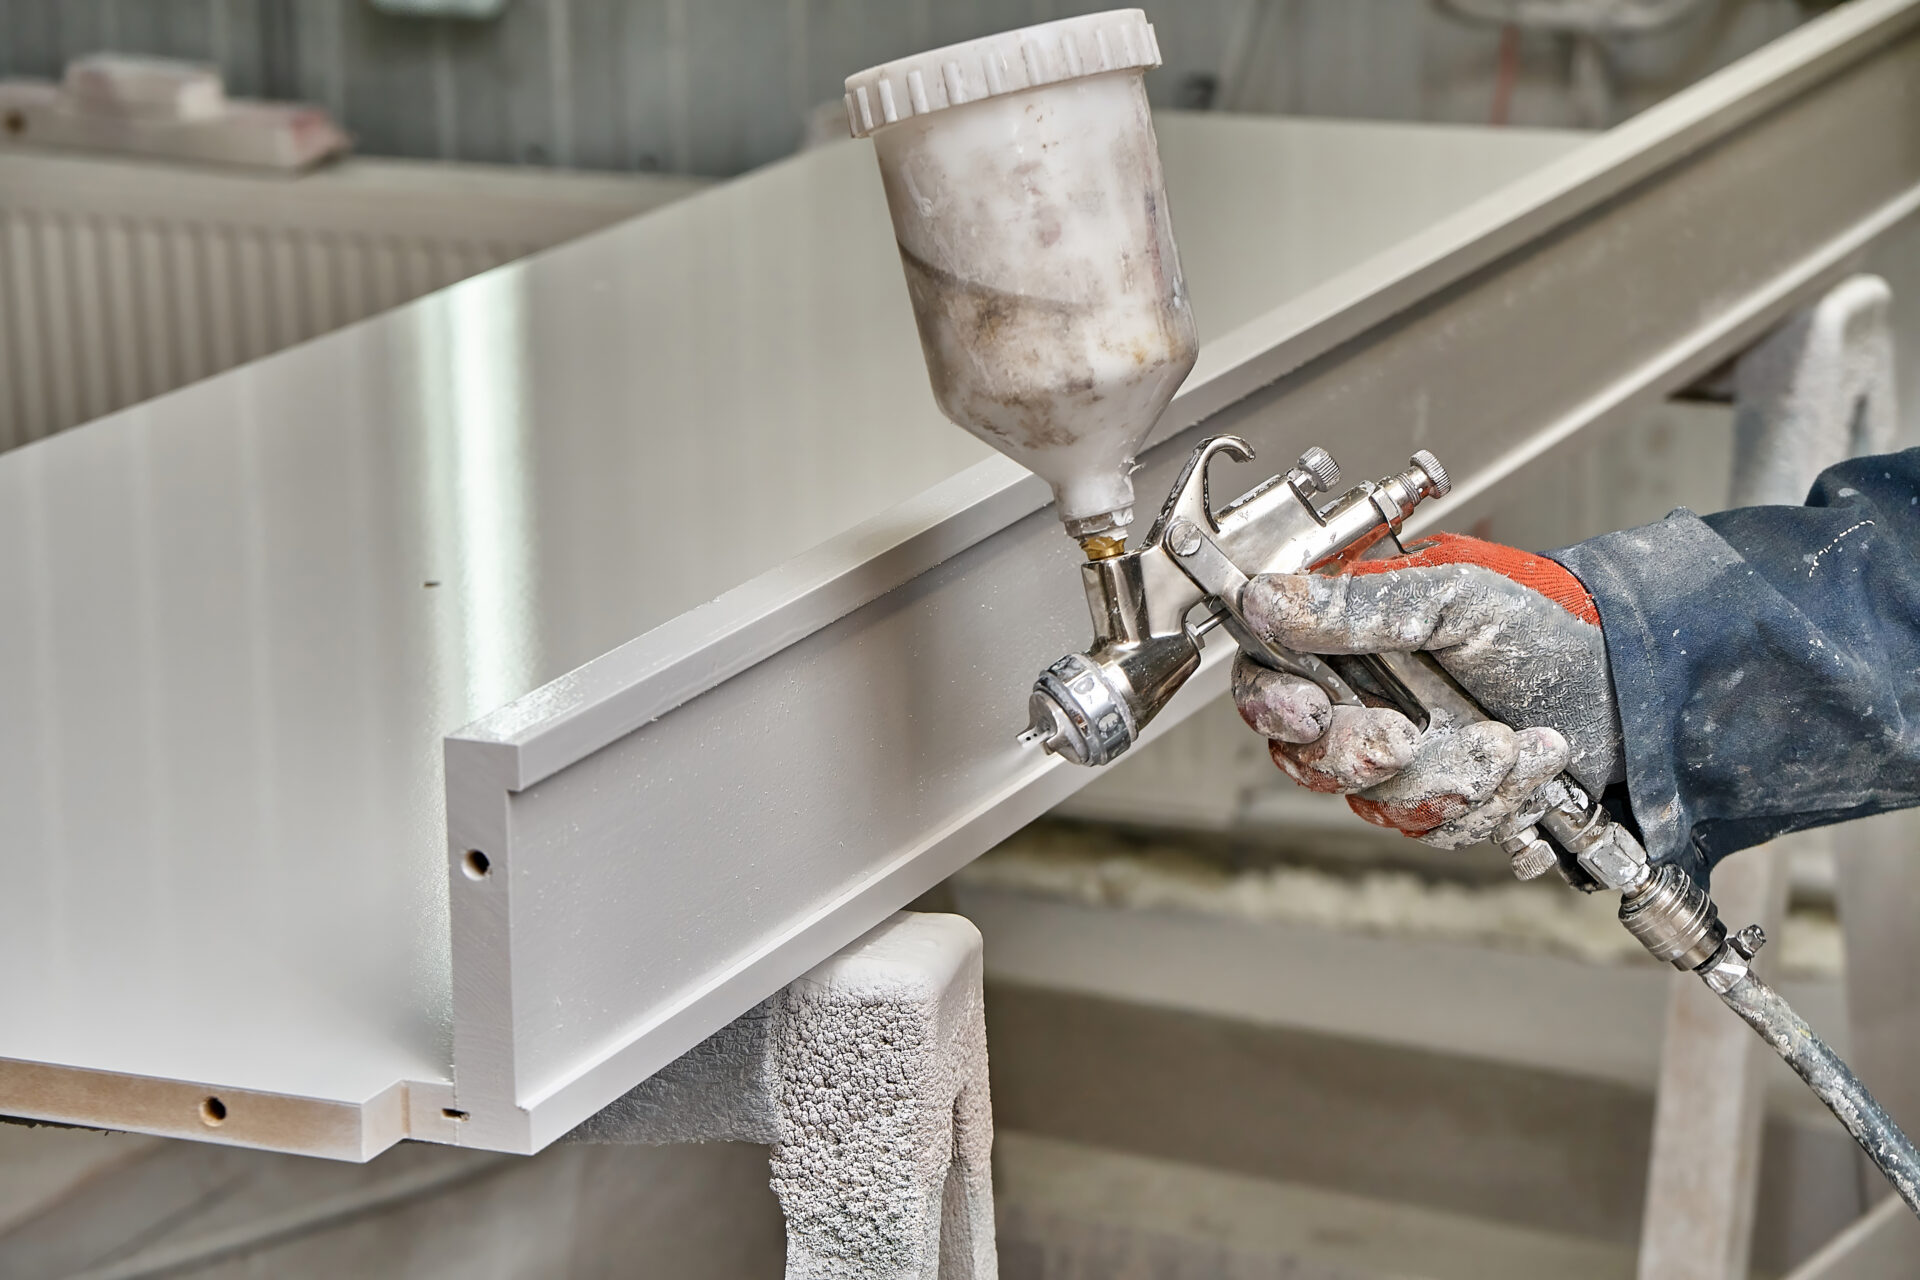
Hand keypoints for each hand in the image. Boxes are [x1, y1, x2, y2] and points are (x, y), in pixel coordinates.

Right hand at [1231, 533, 1623, 847]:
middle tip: (1409, 737)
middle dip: (1364, 756)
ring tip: (1508, 741)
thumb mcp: (1456, 597)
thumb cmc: (1552, 627)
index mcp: (1351, 639)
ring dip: (1450, 778)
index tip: (1312, 711)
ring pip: (1375, 802)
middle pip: (1306, 757)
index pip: (1268, 678)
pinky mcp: (1444, 799)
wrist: (1634, 691)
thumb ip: (1358, 604)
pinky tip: (1530, 763)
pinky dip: (1490, 802)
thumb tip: (1265, 600)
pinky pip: (1434, 828)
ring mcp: (1404, 757)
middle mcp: (1366, 700)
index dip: (1274, 704)